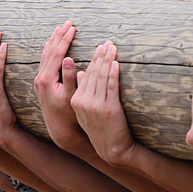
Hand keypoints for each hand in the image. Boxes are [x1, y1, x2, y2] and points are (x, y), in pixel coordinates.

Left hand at [34, 21, 84, 149]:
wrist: (58, 130)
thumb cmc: (69, 116)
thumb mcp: (71, 98)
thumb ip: (70, 78)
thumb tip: (69, 59)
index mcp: (47, 80)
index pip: (56, 53)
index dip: (65, 39)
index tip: (73, 27)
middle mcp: (40, 78)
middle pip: (48, 51)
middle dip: (59, 36)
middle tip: (67, 22)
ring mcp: (39, 80)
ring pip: (44, 55)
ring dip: (53, 40)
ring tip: (59, 29)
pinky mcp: (40, 83)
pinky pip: (43, 61)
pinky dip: (48, 50)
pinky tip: (49, 45)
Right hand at [70, 41, 135, 165]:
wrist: (112, 148)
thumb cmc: (101, 128)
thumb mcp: (86, 111)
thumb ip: (83, 92)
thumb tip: (83, 72)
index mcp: (76, 101)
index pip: (85, 75)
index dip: (93, 60)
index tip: (99, 47)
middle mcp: (83, 101)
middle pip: (93, 73)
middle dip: (100, 56)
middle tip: (106, 43)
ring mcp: (96, 105)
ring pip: (102, 78)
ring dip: (107, 61)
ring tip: (112, 48)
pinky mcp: (110, 109)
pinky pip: (112, 87)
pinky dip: (113, 74)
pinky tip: (116, 64)